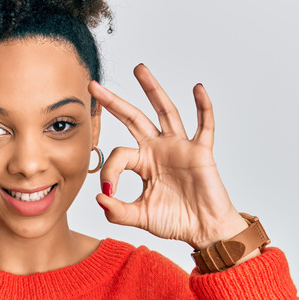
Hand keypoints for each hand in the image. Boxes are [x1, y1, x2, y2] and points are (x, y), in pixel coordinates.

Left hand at [89, 64, 251, 250]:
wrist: (204, 231)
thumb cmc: (175, 221)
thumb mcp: (140, 216)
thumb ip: (117, 211)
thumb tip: (99, 198)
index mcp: (142, 162)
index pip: (118, 154)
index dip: (109, 171)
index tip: (108, 191)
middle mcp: (158, 149)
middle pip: (133, 118)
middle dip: (114, 101)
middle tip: (94, 85)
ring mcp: (179, 147)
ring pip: (165, 111)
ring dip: (152, 90)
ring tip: (139, 69)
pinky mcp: (201, 152)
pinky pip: (204, 125)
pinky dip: (203, 107)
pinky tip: (198, 88)